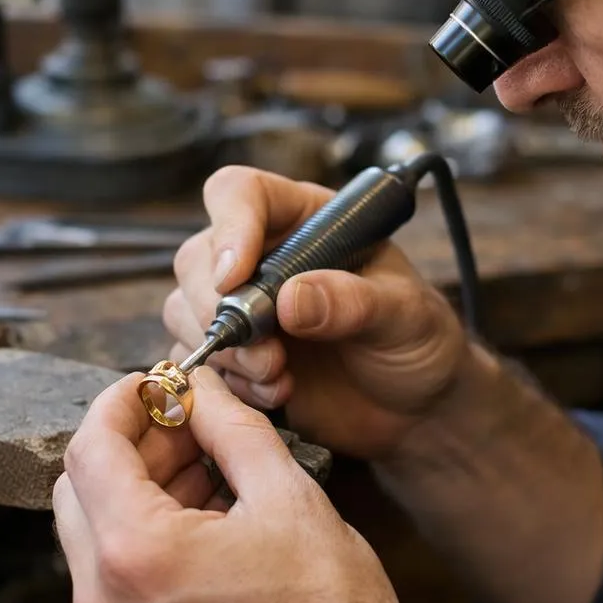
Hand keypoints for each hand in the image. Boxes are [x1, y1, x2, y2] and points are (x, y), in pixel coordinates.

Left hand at [52, 368, 503, 602]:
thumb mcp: (286, 495)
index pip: (91, 447)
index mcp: (136, 552)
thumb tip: (202, 389)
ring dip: (135, 493)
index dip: (120, 401)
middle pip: (78, 490)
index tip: (152, 384)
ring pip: (91, 537)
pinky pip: (110, 585)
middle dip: (128, 445)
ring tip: (204, 473)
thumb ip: (231, 428)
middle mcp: (104, 602)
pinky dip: (141, 543)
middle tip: (185, 425)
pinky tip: (202, 528)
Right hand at [164, 166, 469, 456]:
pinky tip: (275, 395)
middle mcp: (263, 255)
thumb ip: (354, 302)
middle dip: (220, 308)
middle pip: (198, 256)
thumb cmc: (417, 342)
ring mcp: (242, 307)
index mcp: (305, 220)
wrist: (416, 409)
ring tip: (279, 377)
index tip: (235, 275)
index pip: (240, 194)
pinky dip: (228, 383)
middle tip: (267, 351)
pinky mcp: (233, 356)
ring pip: (185, 309)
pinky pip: (195, 362)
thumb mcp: (405, 315)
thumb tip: (291, 299)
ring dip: (225, 351)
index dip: (229, 227)